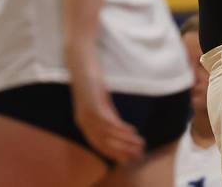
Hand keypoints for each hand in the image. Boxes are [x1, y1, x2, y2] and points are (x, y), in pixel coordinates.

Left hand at [68, 48, 144, 163]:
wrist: (81, 64)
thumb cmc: (91, 82)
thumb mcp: (101, 102)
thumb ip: (108, 115)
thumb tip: (119, 128)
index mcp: (83, 123)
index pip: (98, 145)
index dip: (113, 153)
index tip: (127, 158)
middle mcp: (83, 122)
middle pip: (104, 143)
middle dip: (122, 150)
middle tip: (138, 153)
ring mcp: (88, 114)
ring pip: (108, 135)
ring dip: (125, 141)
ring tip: (139, 142)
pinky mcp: (94, 105)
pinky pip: (109, 122)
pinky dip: (121, 129)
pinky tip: (132, 130)